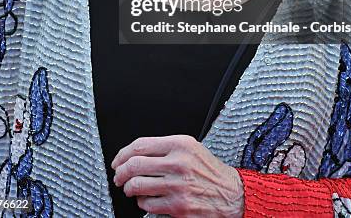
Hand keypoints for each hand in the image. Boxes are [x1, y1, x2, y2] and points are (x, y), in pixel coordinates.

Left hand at [112, 135, 243, 216]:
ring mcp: (178, 186)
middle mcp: (178, 163)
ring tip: (131, 188)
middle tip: (119, 176)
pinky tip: (147, 199)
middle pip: (135, 165)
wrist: (231, 194)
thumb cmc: (209, 171)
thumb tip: (136, 153)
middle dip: (121, 172)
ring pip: (137, 186)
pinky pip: (147, 204)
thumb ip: (166, 147)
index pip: (140, 145)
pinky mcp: (178, 207)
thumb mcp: (191, 148)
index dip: (123, 153)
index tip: (118, 160)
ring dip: (129, 188)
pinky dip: (142, 203)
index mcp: (180, 144)